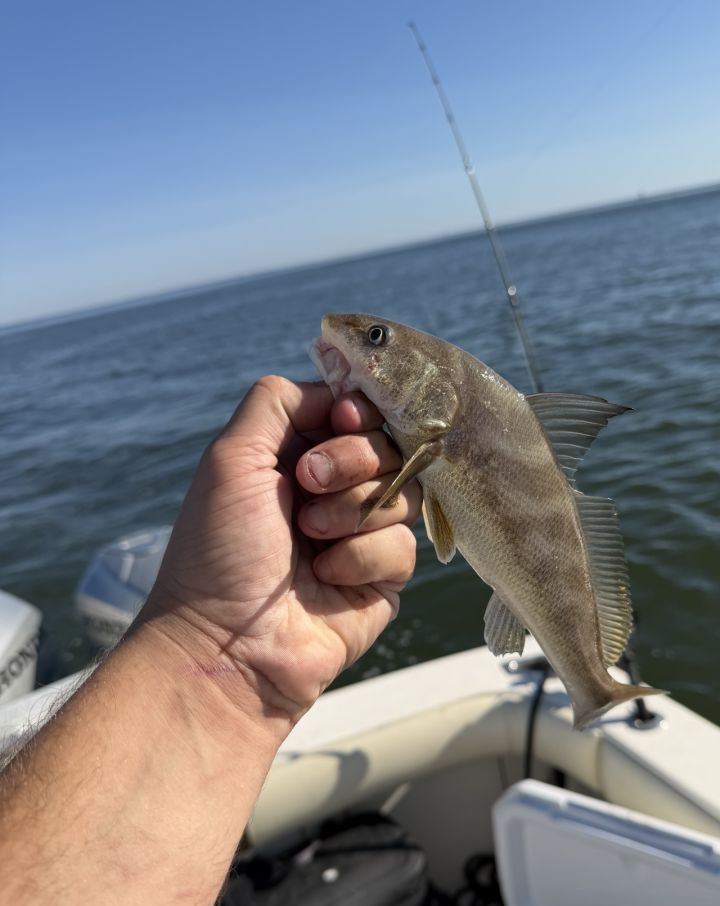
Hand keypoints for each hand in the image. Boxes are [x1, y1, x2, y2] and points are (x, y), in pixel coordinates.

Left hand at [138, 376, 420, 727]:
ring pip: (405, 492)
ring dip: (351, 512)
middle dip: (352, 460)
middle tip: (308, 486)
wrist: (227, 643)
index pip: (356, 411)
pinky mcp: (383, 577)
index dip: (359, 412)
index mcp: (298, 456)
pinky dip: (361, 557)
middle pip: (387, 444)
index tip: (343, 420)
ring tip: (310, 540)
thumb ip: (276, 401)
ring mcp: (360, 533)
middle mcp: (333, 490)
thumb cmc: (219, 549)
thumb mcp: (231, 457)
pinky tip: (326, 578)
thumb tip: (336, 393)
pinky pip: (404, 545)